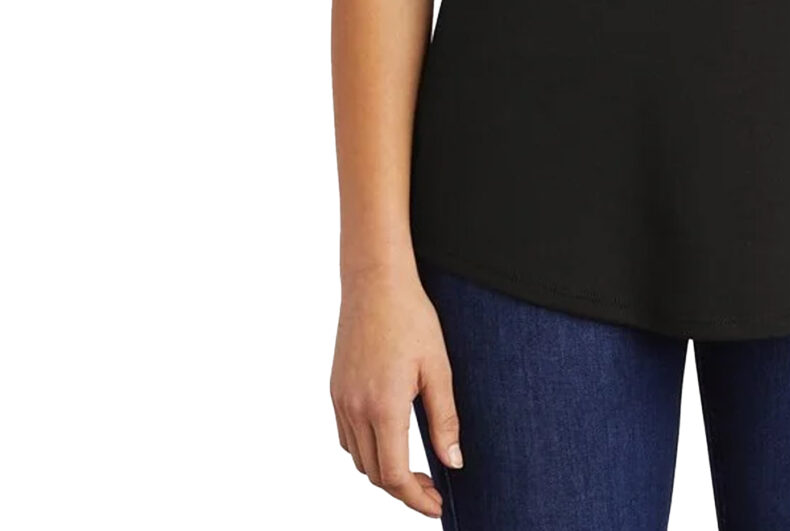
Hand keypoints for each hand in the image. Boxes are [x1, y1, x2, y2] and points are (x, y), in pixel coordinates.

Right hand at [331, 262, 462, 516]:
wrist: (375, 283)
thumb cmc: (411, 319)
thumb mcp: (439, 370)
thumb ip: (445, 420)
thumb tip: (453, 462)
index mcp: (384, 407)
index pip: (394, 475)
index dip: (416, 499)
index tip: (437, 506)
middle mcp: (355, 409)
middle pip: (374, 474)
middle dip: (404, 491)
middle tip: (434, 490)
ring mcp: (341, 400)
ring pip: (358, 459)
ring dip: (384, 473)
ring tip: (416, 470)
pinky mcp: (336, 390)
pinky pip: (347, 437)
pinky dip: (367, 450)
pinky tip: (390, 440)